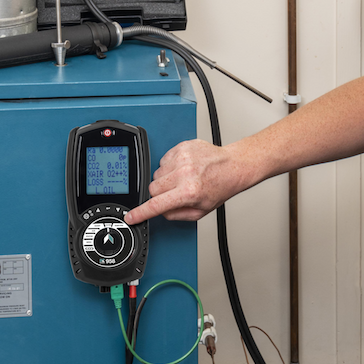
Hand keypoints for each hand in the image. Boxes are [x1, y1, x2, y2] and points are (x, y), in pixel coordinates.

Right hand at [124, 139, 246, 223]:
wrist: (233, 166)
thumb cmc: (220, 187)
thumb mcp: (200, 211)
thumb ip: (176, 214)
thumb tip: (160, 212)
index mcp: (188, 192)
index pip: (156, 205)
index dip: (140, 213)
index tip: (131, 217)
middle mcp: (184, 174)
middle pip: (152, 188)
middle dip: (159, 194)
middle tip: (173, 193)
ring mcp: (182, 158)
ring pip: (156, 174)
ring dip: (165, 179)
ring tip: (182, 179)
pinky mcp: (182, 147)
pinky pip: (164, 160)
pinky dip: (170, 166)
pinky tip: (184, 168)